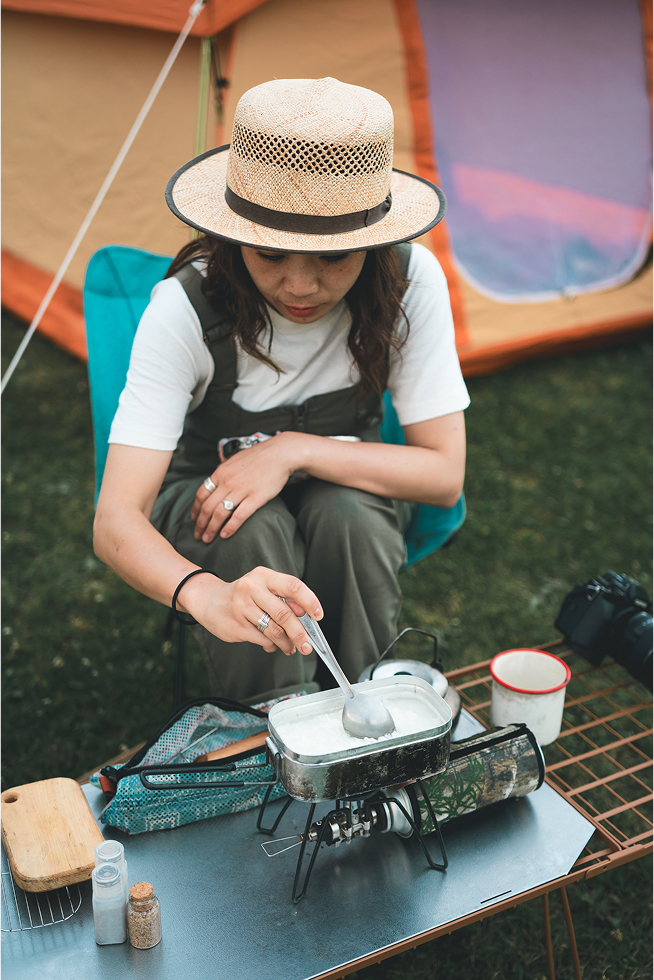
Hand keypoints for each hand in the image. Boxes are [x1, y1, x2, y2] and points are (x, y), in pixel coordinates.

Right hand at [178, 566, 322, 655]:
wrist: (208, 600)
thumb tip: (305, 614)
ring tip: (291, 647)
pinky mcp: (236, 626)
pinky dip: (272, 646)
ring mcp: (242, 608)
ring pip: (274, 630)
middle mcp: (252, 589)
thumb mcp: (263, 588)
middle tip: (307, 645)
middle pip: (285, 614)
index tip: (318, 615)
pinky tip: (273, 645)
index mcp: (263, 576)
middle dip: (300, 633)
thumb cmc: (242, 595)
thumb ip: (283, 599)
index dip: (310, 601)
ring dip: (287, 643)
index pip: (293, 586)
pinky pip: (262, 640)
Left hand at [191, 432, 303, 542]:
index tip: (194, 520)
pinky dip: (230, 527)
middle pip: (207, 507)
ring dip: (211, 529)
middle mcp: (227, 482)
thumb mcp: (235, 460)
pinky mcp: (256, 498)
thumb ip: (224, 472)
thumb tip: (216, 482)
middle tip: (198, 535)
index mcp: (221, 473)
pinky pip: (239, 516)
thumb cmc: (259, 456)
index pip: (201, 494)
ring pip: (219, 514)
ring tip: (208, 539)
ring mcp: (241, 490)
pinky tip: (225, 535)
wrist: (280, 453)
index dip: (195, 510)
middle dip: (200, 524)